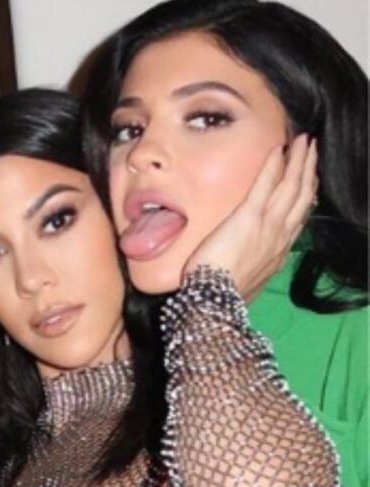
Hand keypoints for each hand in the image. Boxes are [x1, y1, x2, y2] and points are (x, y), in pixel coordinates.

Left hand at [184, 134, 317, 301]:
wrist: (216, 301)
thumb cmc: (224, 296)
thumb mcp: (248, 283)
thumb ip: (254, 269)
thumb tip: (251, 268)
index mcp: (279, 252)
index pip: (298, 218)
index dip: (306, 197)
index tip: (309, 182)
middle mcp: (280, 236)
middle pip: (302, 197)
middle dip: (309, 171)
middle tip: (313, 151)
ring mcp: (268, 225)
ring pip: (291, 187)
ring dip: (300, 162)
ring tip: (304, 142)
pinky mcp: (249, 217)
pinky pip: (265, 185)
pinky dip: (274, 165)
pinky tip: (279, 149)